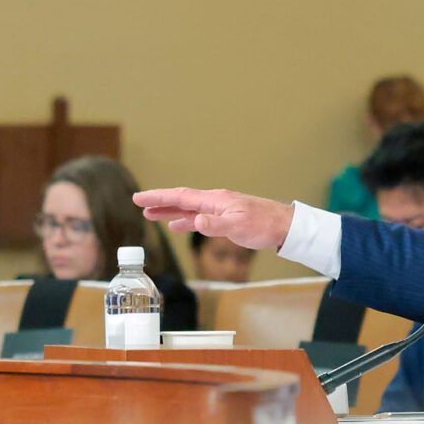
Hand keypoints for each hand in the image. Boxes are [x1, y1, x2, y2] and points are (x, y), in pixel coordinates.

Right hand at [133, 188, 293, 249]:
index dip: (159, 197)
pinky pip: (199, 218)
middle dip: (159, 202)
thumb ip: (214, 225)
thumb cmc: (264, 224)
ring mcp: (220, 210)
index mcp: (215, 200)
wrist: (284, 226)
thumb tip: (194, 221)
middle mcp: (215, 202)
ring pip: (188, 209)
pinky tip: (177, 226)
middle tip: (139, 204)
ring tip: (151, 215)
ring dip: (170, 211)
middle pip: (181, 200)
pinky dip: (186, 221)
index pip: (181, 196)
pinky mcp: (225, 219)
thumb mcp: (238, 227)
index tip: (140, 198)